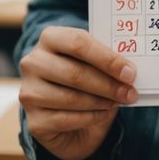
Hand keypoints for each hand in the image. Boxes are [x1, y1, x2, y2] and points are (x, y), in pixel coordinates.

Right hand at [19, 26, 137, 159]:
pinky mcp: (34, 121)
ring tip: (118, 101)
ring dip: (101, 101)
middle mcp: (33, 63)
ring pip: (71, 98)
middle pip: (75, 73)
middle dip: (108, 84)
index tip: (130, 72)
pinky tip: (104, 113)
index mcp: (50, 38)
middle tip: (130, 91)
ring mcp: (29, 93)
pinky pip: (66, 119)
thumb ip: (106, 59)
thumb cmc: (83, 78)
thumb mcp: (93, 62)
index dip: (106, 58)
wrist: (64, 113)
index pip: (78, 43)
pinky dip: (91, 117)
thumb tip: (128, 69)